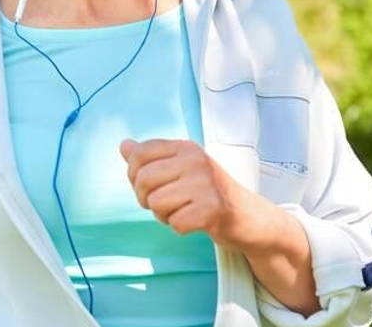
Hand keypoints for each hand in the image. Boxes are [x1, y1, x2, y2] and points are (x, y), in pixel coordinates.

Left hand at [118, 137, 281, 253]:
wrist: (247, 216)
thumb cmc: (208, 192)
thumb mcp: (181, 168)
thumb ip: (152, 157)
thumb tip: (124, 145)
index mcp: (186, 148)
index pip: (140, 154)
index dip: (134, 174)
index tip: (149, 185)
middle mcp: (195, 161)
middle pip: (143, 180)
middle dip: (147, 199)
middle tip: (167, 203)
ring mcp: (205, 184)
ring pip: (156, 203)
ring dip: (165, 215)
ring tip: (183, 211)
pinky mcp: (211, 209)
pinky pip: (174, 223)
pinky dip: (180, 227)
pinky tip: (194, 221)